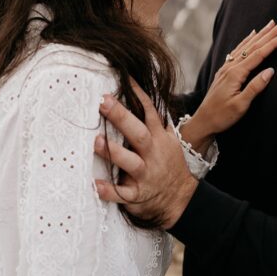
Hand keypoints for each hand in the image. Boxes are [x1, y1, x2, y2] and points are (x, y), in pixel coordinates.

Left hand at [94, 79, 197, 228]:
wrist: (181, 197)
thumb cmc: (167, 162)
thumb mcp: (167, 139)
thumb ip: (154, 120)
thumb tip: (138, 95)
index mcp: (158, 137)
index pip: (149, 111)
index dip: (138, 94)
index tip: (125, 78)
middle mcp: (152, 153)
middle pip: (138, 133)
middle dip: (121, 117)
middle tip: (103, 101)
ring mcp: (145, 174)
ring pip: (130, 162)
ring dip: (113, 152)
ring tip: (96, 141)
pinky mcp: (138, 194)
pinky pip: (122, 193)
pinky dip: (109, 190)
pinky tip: (95, 185)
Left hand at [193, 18, 276, 135]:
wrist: (203, 121)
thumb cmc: (222, 116)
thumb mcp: (241, 105)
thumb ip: (255, 87)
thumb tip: (271, 70)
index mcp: (235, 74)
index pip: (258, 55)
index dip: (272, 43)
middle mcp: (230, 67)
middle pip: (253, 46)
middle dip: (268, 33)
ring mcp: (226, 68)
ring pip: (246, 46)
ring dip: (259, 34)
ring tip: (270, 24)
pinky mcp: (224, 71)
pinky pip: (238, 50)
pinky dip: (247, 41)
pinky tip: (251, 35)